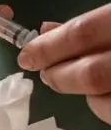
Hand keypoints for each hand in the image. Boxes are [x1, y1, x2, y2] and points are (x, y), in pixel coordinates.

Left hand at [17, 5, 110, 123]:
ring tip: (82, 79)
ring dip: (82, 93)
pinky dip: (102, 103)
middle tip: (47, 73)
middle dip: (59, 76)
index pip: (82, 34)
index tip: (26, 56)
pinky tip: (105, 90)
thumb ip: (88, 25)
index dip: (47, 47)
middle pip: (90, 75)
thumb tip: (45, 30)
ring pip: (101, 101)